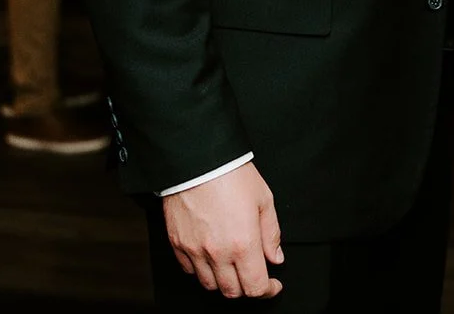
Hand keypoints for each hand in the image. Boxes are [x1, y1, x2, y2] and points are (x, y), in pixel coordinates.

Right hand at [161, 163, 283, 298]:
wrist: (198, 161)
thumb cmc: (232, 175)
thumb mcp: (264, 200)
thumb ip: (271, 234)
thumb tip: (276, 257)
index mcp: (243, 243)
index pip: (255, 286)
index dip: (268, 290)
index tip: (273, 285)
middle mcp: (217, 253)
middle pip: (232, 291)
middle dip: (247, 288)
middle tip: (255, 274)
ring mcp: (194, 251)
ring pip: (210, 285)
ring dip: (224, 281)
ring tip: (233, 266)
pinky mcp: (178, 245)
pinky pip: (190, 271)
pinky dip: (203, 270)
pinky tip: (212, 257)